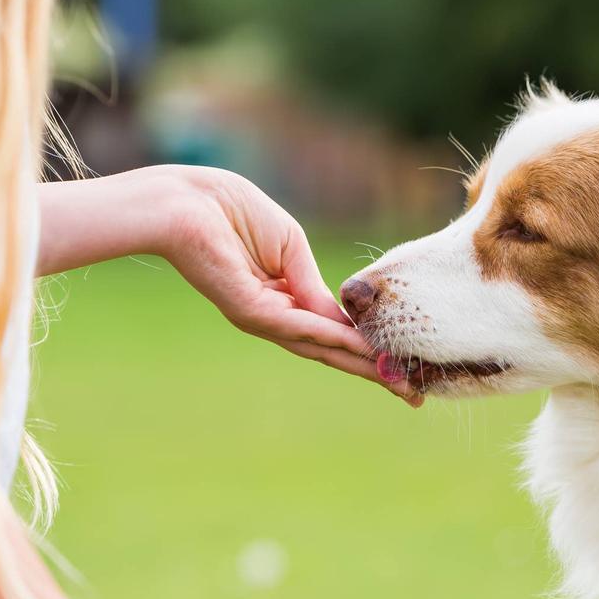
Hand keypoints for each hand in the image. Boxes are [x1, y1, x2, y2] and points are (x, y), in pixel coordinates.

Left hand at [157, 166, 422, 405]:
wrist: (187, 202)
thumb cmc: (232, 211)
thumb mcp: (291, 248)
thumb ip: (314, 285)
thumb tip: (343, 320)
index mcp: (283, 300)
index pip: (332, 333)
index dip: (368, 349)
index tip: (403, 366)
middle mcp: (273, 317)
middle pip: (330, 352)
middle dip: (372, 372)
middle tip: (412, 397)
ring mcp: (261, 318)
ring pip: (319, 348)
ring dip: (361, 364)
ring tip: (397, 381)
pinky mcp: (249, 311)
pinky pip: (299, 327)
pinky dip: (332, 338)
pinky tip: (361, 347)